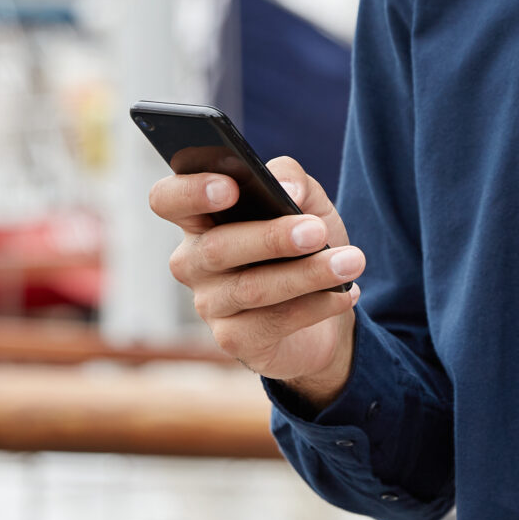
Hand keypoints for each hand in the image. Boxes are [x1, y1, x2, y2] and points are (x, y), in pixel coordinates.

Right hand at [153, 156, 359, 409]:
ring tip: (351, 262)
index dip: (190, 192)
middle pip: (216, 248)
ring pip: (251, 288)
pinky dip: (316, 306)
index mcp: (200, 217)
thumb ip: (292, 179)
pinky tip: (345, 293)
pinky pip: (273, 322)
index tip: (230, 187)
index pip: (167, 199)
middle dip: (271, 238)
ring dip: (307, 274)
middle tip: (317, 231)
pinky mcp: (234, 340)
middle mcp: (194, 261)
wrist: (326, 306)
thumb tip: (286, 190)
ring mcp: (209, 304)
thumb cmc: (304, 243)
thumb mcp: (306, 201)